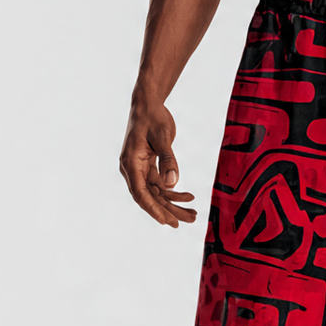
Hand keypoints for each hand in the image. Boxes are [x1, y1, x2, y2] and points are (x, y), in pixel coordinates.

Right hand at [119, 99, 196, 227]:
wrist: (149, 104)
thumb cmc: (153, 117)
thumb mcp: (163, 137)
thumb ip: (168, 160)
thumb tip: (172, 183)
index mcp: (131, 163)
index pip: (140, 193)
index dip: (154, 209)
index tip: (168, 222)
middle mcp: (132, 169)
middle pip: (150, 197)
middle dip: (169, 211)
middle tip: (189, 221)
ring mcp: (140, 169)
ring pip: (157, 194)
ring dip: (175, 204)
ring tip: (194, 214)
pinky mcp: (149, 167)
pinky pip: (161, 185)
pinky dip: (175, 192)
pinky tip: (190, 197)